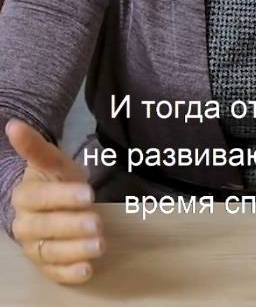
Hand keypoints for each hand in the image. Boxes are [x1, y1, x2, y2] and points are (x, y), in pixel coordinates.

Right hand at [6, 118, 105, 285]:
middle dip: (72, 226)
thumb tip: (13, 124)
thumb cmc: (55, 179)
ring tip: (100, 244)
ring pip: (51, 252)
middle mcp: (24, 224)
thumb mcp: (52, 161)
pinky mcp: (45, 265)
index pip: (40, 198)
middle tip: (97, 222)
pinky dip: (70, 273)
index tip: (88, 193)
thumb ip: (35, 146)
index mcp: (24, 196)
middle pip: (46, 228)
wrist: (50, 203)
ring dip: (75, 250)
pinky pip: (55, 273)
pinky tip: (87, 270)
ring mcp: (33, 247)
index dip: (62, 197)